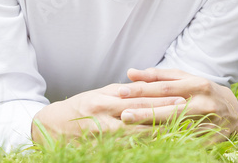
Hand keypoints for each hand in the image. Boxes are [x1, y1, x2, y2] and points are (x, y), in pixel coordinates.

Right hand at [31, 83, 184, 144]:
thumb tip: (145, 86)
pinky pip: (126, 150)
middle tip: (187, 111)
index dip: (161, 97)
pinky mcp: (100, 150)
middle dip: (166, 113)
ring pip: (137, 135)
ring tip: (181, 131)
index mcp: (105, 99)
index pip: (139, 97)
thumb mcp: (98, 95)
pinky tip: (159, 148)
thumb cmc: (78, 109)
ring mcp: (102, 135)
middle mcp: (105, 116)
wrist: (50, 128)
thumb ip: (121, 92)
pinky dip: (143, 149)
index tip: (181, 96)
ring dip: (160, 133)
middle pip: (141, 114)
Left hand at [116, 67, 237, 141]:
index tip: (121, 91)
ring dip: (154, 129)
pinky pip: (186, 141)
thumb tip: (130, 73)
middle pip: (169, 108)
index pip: (164, 87)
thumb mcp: (185, 78)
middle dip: (144, 112)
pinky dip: (169, 142)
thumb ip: (158, 76)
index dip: (142, 90)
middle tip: (123, 114)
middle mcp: (203, 103)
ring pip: (177, 127)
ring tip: (132, 130)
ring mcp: (208, 122)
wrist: (234, 111)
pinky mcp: (210, 139)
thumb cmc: (202, 91)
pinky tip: (151, 143)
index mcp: (197, 84)